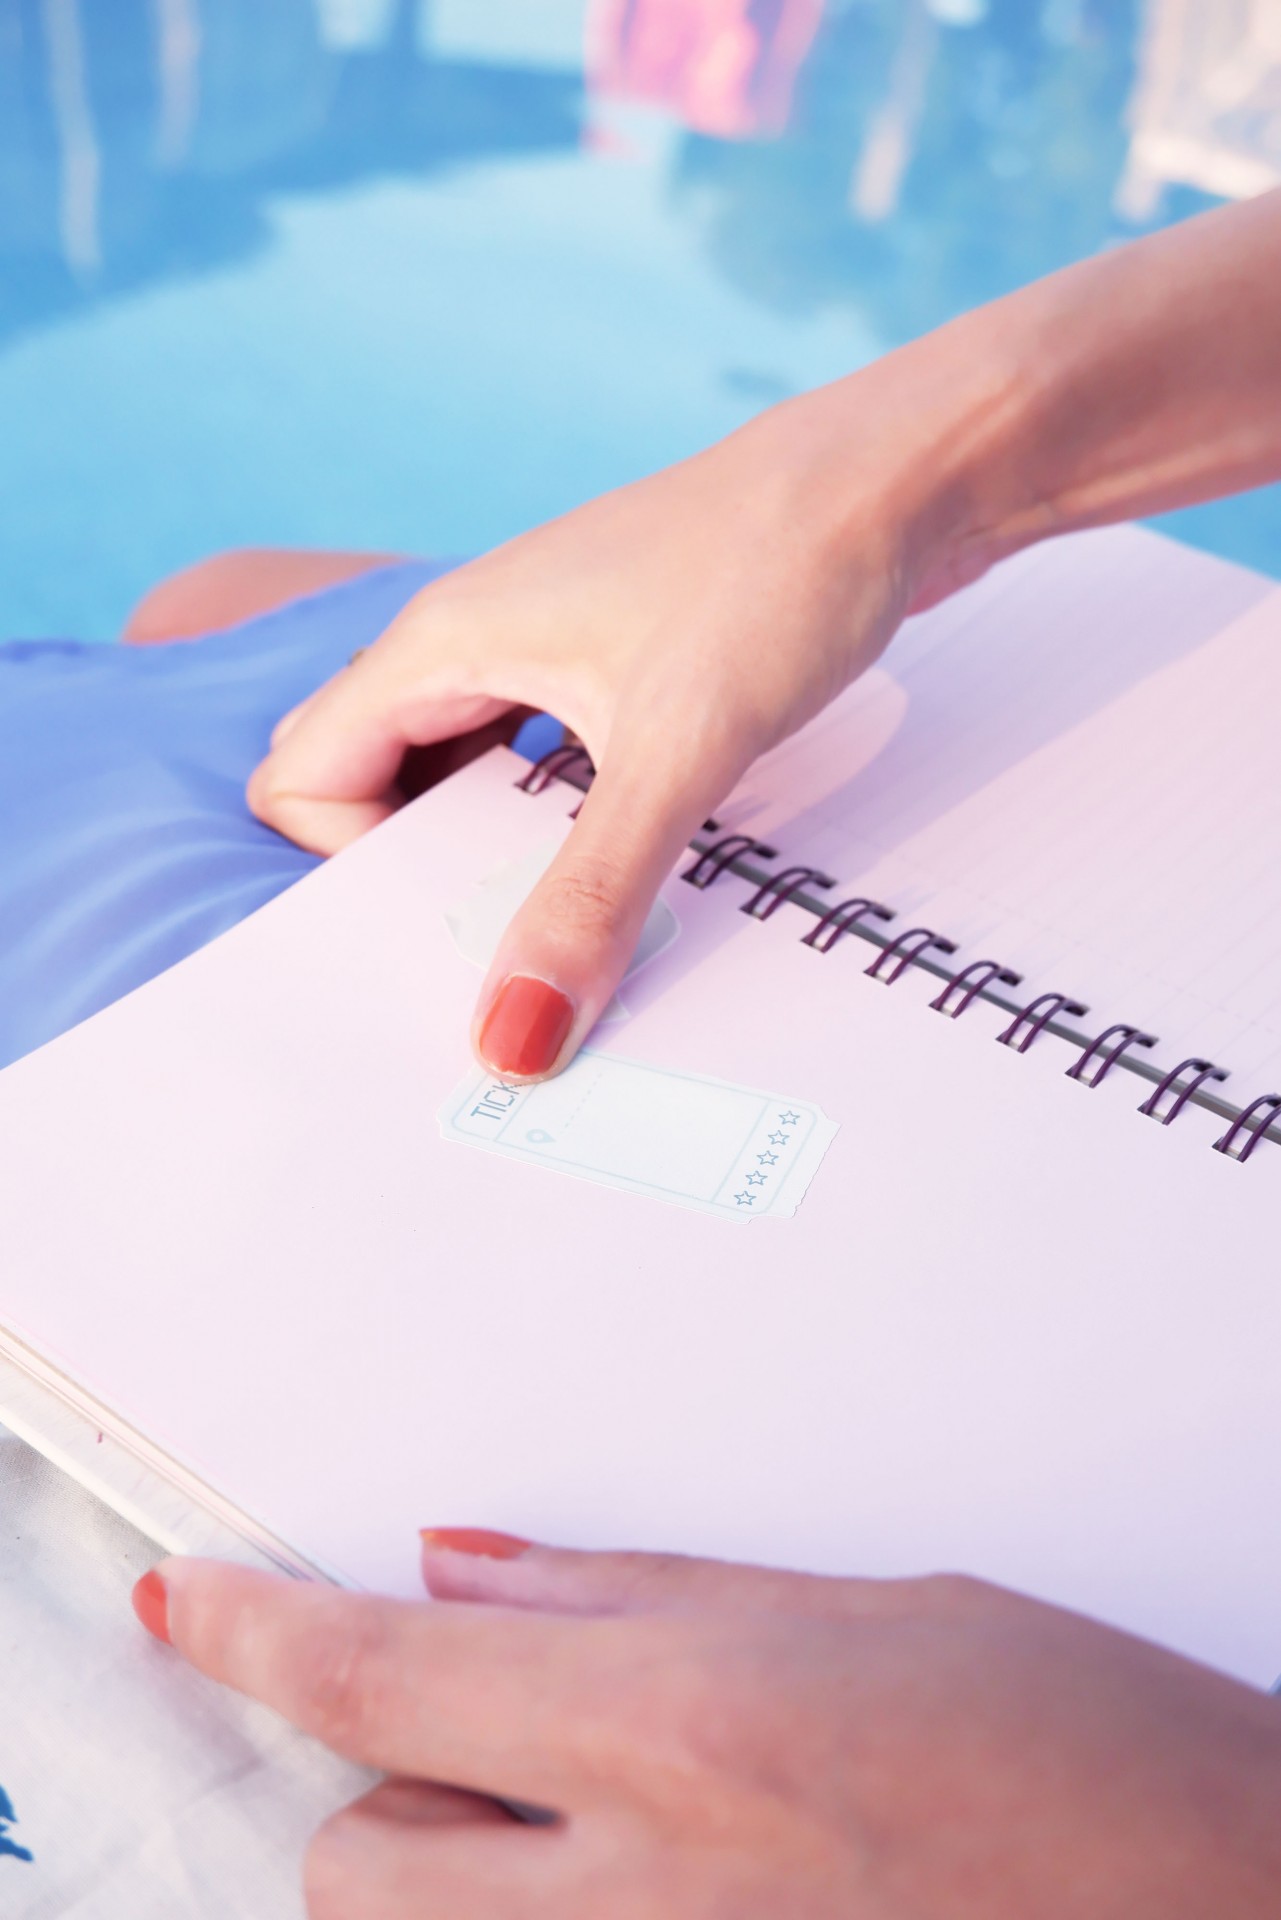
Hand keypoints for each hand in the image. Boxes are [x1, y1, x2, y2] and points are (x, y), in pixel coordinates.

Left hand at [134, 1535, 1280, 1918]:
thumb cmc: (1091, 1746)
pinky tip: (661, 1879)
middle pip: (358, 1865)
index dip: (248, 1635)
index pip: (379, 1683)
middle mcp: (652, 1888)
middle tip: (471, 1738)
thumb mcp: (870, 1613)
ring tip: (577, 1828)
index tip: (184, 1607)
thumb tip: (472, 1572)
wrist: (1247, 1906)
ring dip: (448, 1884)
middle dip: (377, 1792)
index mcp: (687, 1723)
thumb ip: (642, 1595)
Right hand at [246, 192, 1280, 1081]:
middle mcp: (476, 638)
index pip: (305, 773)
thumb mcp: (680, 751)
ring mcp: (545, 645)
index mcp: (445, 641)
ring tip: (571, 922)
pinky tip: (629, 863)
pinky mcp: (616, 662)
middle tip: (502, 944)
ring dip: (494, 856)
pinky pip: (540, 759)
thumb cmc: (781, 569)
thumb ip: (591, 897)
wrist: (902, 479)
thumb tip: (512, 1039)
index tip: (453, 919)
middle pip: (371, 777)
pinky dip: (560, 824)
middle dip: (412, 875)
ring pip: (462, 772)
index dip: (351, 865)